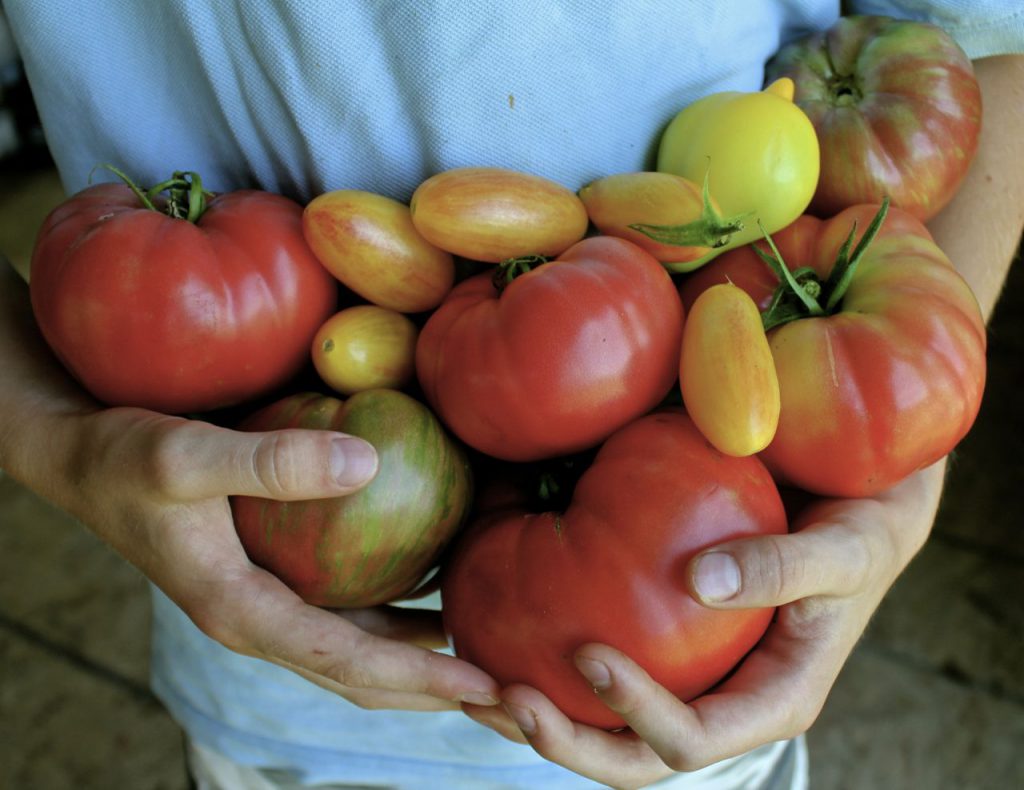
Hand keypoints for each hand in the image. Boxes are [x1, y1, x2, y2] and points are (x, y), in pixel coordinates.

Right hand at [36, 405, 499, 711]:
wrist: (83, 459)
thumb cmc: (127, 457)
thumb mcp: (189, 455)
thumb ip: (271, 461)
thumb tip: (368, 463)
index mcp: (242, 612)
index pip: (347, 661)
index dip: (419, 677)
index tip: (483, 682)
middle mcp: (260, 623)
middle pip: (361, 676)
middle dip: (433, 691)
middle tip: (504, 692)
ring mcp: (266, 607)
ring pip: (357, 652)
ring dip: (420, 661)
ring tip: (484, 653)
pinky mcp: (271, 583)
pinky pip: (346, 615)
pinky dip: (395, 619)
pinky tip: (435, 594)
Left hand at [463, 461, 945, 787]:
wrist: (856, 506)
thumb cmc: (860, 528)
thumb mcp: (841, 548)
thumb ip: (783, 566)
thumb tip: (701, 580)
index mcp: (769, 700)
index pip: (691, 740)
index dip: (637, 713)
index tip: (589, 654)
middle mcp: (723, 701)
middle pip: (633, 755)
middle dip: (564, 740)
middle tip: (498, 696)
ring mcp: (691, 675)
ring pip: (607, 721)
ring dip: (539, 712)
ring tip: (473, 683)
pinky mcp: (665, 639)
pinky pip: (603, 662)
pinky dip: (550, 660)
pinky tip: (499, 633)